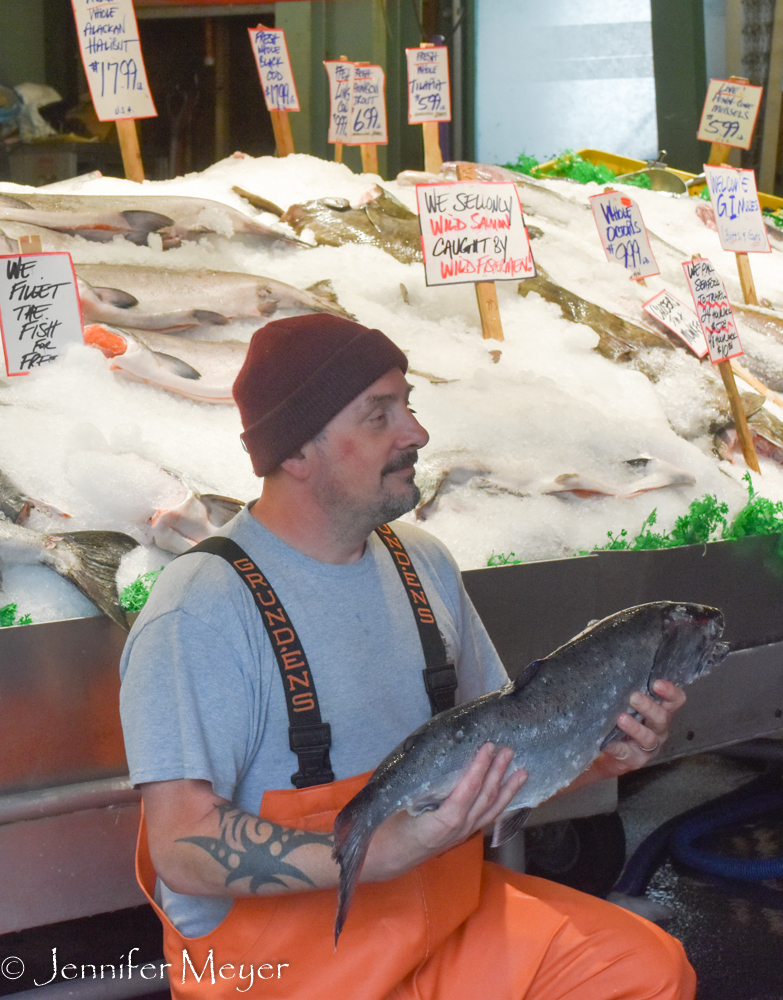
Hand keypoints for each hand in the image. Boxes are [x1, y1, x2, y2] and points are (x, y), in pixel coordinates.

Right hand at [362, 743, 526, 882]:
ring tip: (521, 772)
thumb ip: (419, 787)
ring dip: (507, 790)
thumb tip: (435, 757)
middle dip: (498, 774)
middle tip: (509, 751)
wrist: (384, 859)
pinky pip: (485, 818)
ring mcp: (461, 834)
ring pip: (490, 811)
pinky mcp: (461, 835)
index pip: (467, 792)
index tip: (488, 747)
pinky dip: (499, 804)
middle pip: (484, 799)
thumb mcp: (397, 805)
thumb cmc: (386, 829)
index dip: (479, 769)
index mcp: (441, 823)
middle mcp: (457, 830)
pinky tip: (506, 794)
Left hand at [597, 679, 685, 777]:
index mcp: (661, 712)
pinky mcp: (635, 760)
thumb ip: (630, 690)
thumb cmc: (622, 720)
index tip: (657, 683)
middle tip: (634, 697)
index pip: (675, 701)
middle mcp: (658, 730)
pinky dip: (615, 746)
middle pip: (661, 718)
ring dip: (635, 727)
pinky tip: (605, 742)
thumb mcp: (630, 705)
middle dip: (648, 707)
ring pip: (648, 737)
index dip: (670, 692)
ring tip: (621, 718)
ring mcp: (648, 747)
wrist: (610, 752)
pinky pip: (626, 752)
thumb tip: (615, 666)